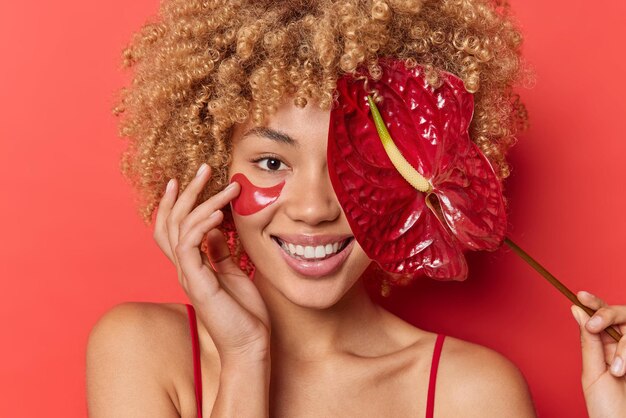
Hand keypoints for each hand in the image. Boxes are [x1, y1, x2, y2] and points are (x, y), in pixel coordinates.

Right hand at [154, 163, 270, 361]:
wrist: (250, 346)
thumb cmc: (244, 313)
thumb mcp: (233, 274)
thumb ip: (220, 252)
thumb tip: (216, 229)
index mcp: (192, 266)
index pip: (172, 228)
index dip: (173, 204)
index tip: (183, 179)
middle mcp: (185, 268)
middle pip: (172, 222)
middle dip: (186, 192)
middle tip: (205, 169)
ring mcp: (189, 275)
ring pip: (180, 229)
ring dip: (202, 202)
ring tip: (227, 187)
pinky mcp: (198, 283)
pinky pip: (190, 245)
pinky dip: (202, 225)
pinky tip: (220, 214)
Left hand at [571, 290, 625, 417]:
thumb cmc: (607, 408)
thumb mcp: (594, 374)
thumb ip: (589, 342)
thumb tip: (576, 310)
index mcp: (606, 347)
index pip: (602, 316)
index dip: (594, 303)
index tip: (580, 296)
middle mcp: (623, 347)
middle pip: (623, 315)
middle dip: (608, 314)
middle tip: (594, 325)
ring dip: (625, 347)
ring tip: (618, 371)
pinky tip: (625, 371)